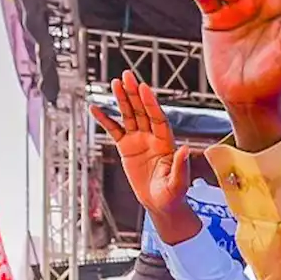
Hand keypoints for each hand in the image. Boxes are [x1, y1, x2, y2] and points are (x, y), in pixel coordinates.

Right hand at [89, 72, 200, 245]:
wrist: (161, 204)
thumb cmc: (173, 195)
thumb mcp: (178, 183)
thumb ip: (181, 166)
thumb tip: (185, 148)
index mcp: (167, 143)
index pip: (158, 118)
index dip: (151, 103)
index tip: (144, 88)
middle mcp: (153, 138)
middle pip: (143, 111)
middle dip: (135, 94)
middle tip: (127, 75)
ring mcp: (139, 141)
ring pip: (129, 116)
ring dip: (122, 100)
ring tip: (115, 83)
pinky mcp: (126, 148)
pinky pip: (114, 130)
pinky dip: (105, 120)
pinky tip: (95, 108)